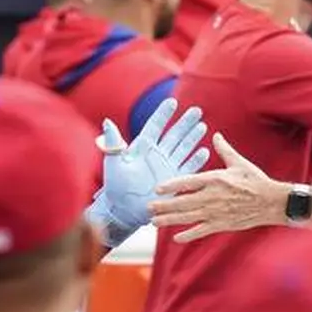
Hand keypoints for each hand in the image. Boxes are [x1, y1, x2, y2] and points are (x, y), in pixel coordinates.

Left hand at [92, 98, 209, 230]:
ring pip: (183, 148)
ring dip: (193, 138)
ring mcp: (167, 167)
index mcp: (143, 147)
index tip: (172, 101)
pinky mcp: (174, 181)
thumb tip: (107, 121)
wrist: (123, 210)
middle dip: (185, 122)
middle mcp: (157, 155)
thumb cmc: (114, 186)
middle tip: (196, 111)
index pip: (155, 126)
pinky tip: (204, 151)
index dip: (163, 114)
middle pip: (174, 134)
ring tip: (202, 126)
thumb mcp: (113, 162)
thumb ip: (113, 143)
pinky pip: (188, 168)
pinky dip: (196, 160)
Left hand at [149, 133, 290, 241]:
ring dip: (170, 220)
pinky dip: (188, 235)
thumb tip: (216, 135)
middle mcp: (212, 196)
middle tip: (148, 207)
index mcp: (215, 179)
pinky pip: (202, 230)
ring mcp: (216, 212)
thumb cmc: (256, 180)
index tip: (157, 189)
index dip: (171, 186)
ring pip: (188, 217)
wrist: (272, 201)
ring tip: (154, 222)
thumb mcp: (239, 162)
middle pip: (183, 202)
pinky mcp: (222, 224)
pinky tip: (175, 237)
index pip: (188, 182)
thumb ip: (224, 150)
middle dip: (164, 205)